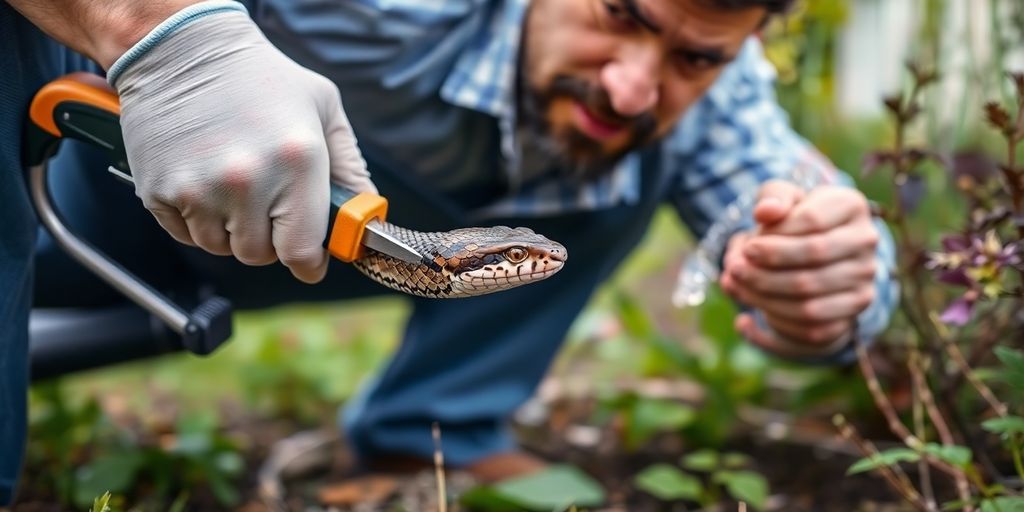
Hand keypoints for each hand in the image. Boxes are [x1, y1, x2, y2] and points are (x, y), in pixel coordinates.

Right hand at [113, 5, 374, 282]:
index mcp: (296, 160)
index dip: (309, 263)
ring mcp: (199, 188)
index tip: (310, 261)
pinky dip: (198, 220)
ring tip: (233, 184)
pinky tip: (204, 180)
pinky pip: (187, 235)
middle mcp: (247, 179)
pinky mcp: (160, 190)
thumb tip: (366, 218)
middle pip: (260, 255)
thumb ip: (350, 168)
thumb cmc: (260, 77)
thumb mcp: (323, 108)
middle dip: (270, 239)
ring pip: (222, 248)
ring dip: (231, 229)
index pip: (303, 250)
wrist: (182, 47)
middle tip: (268, 205)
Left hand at [719, 180, 878, 355]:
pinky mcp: (854, 310)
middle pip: (815, 255)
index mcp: (851, 205)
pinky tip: (749, 315)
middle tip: (734, 270)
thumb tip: (765, 212)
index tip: (748, 247)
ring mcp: (864, 277)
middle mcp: (866, 241)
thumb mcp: (780, 198)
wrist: (812, 252)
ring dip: (765, 296)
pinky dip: (777, 322)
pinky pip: (814, 326)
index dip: (775, 236)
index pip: (812, 220)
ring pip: (813, 294)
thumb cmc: (791, 219)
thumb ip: (772, 197)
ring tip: (735, 288)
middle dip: (767, 266)